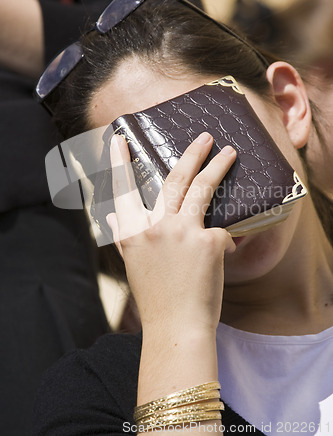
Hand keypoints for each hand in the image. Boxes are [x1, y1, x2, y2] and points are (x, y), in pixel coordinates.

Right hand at [107, 132, 236, 335]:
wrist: (177, 327)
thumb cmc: (156, 298)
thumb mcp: (133, 263)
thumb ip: (124, 235)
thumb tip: (111, 216)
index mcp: (132, 232)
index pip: (123, 190)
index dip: (119, 163)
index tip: (119, 140)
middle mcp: (154, 226)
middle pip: (174, 179)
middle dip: (191, 154)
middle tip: (204, 137)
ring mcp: (181, 231)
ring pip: (201, 188)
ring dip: (217, 166)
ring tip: (229, 152)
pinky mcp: (208, 241)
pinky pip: (220, 231)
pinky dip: (223, 240)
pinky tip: (222, 254)